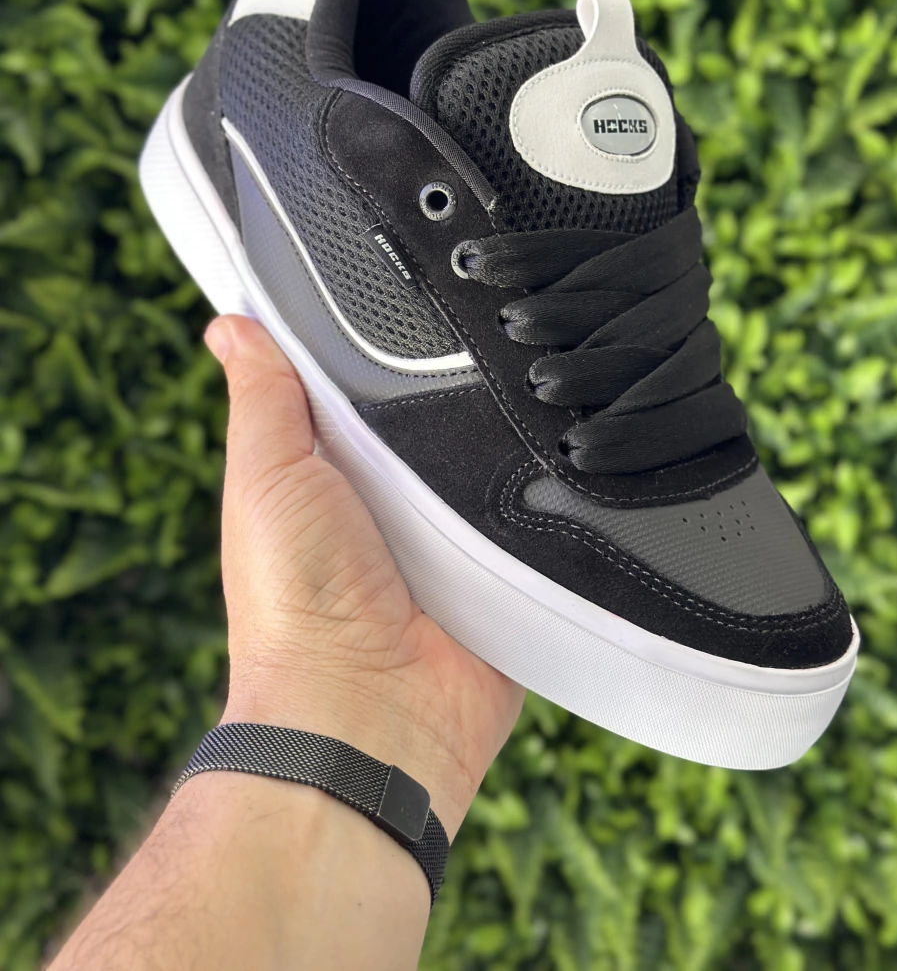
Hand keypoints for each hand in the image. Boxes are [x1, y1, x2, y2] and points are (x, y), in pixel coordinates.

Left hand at [206, 314, 524, 836]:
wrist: (370, 711)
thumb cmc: (295, 604)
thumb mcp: (266, 477)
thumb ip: (264, 400)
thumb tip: (232, 324)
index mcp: (336, 476)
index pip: (366, 389)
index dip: (382, 346)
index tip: (412, 288)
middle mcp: (397, 506)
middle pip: (439, 418)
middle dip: (456, 387)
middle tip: (484, 336)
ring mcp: (456, 542)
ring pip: (495, 461)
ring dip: (505, 441)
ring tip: (528, 393)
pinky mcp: (507, 575)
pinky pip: (540, 521)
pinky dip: (546, 498)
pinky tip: (561, 460)